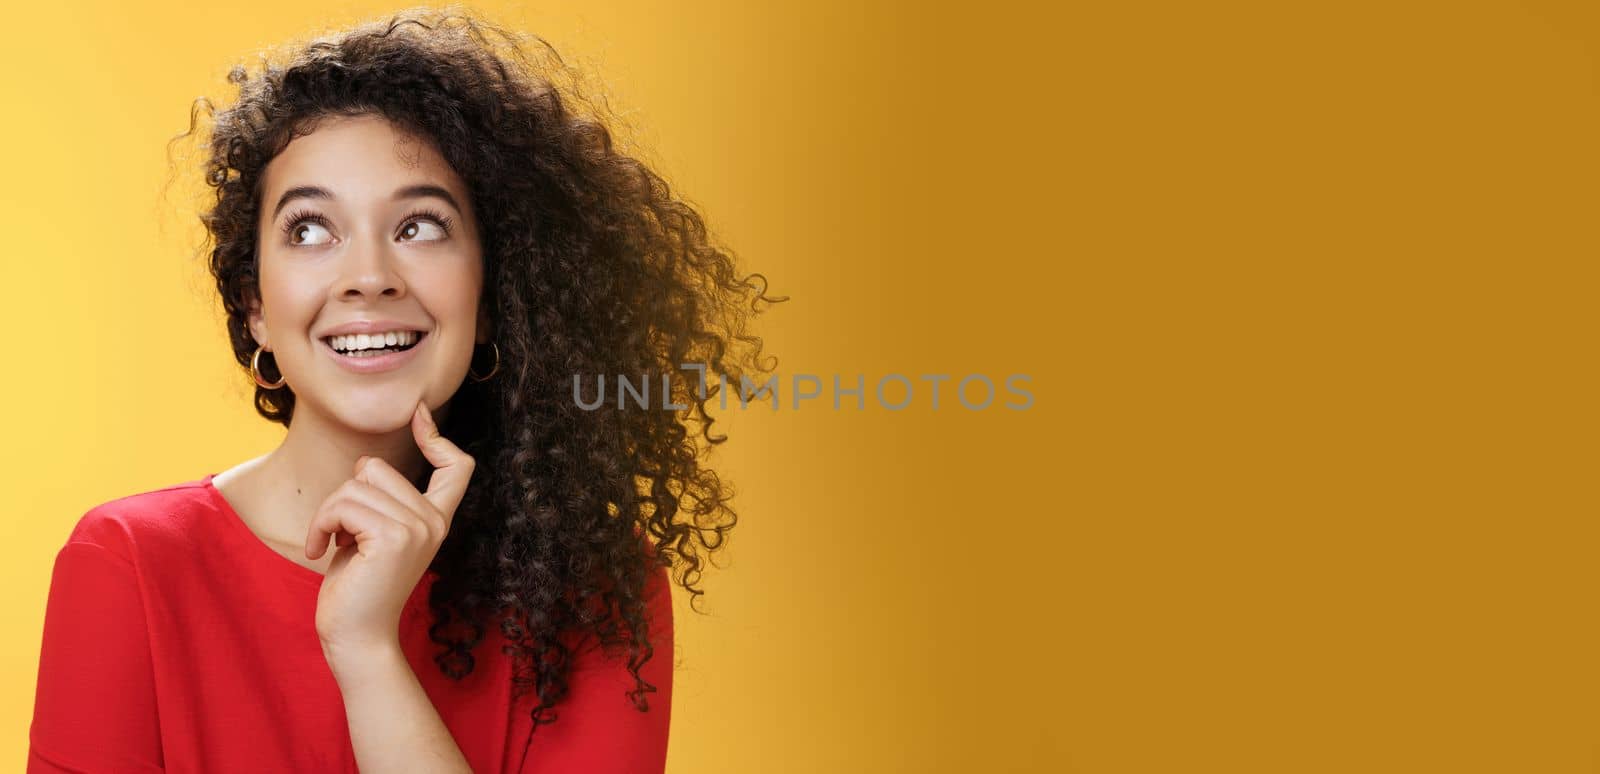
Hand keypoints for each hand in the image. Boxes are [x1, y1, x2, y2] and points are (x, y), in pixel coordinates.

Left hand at [306, 400, 475, 655]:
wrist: (357, 638)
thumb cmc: (356, 588)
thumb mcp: (373, 535)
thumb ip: (380, 502)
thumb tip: (365, 463)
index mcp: (436, 520)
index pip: (456, 466)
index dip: (437, 437)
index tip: (418, 414)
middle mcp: (433, 521)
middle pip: (375, 467)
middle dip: (344, 495)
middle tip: (341, 533)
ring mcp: (417, 528)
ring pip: (354, 485)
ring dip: (328, 514)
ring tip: (329, 544)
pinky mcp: (393, 537)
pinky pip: (343, 506)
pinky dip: (321, 525)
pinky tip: (319, 550)